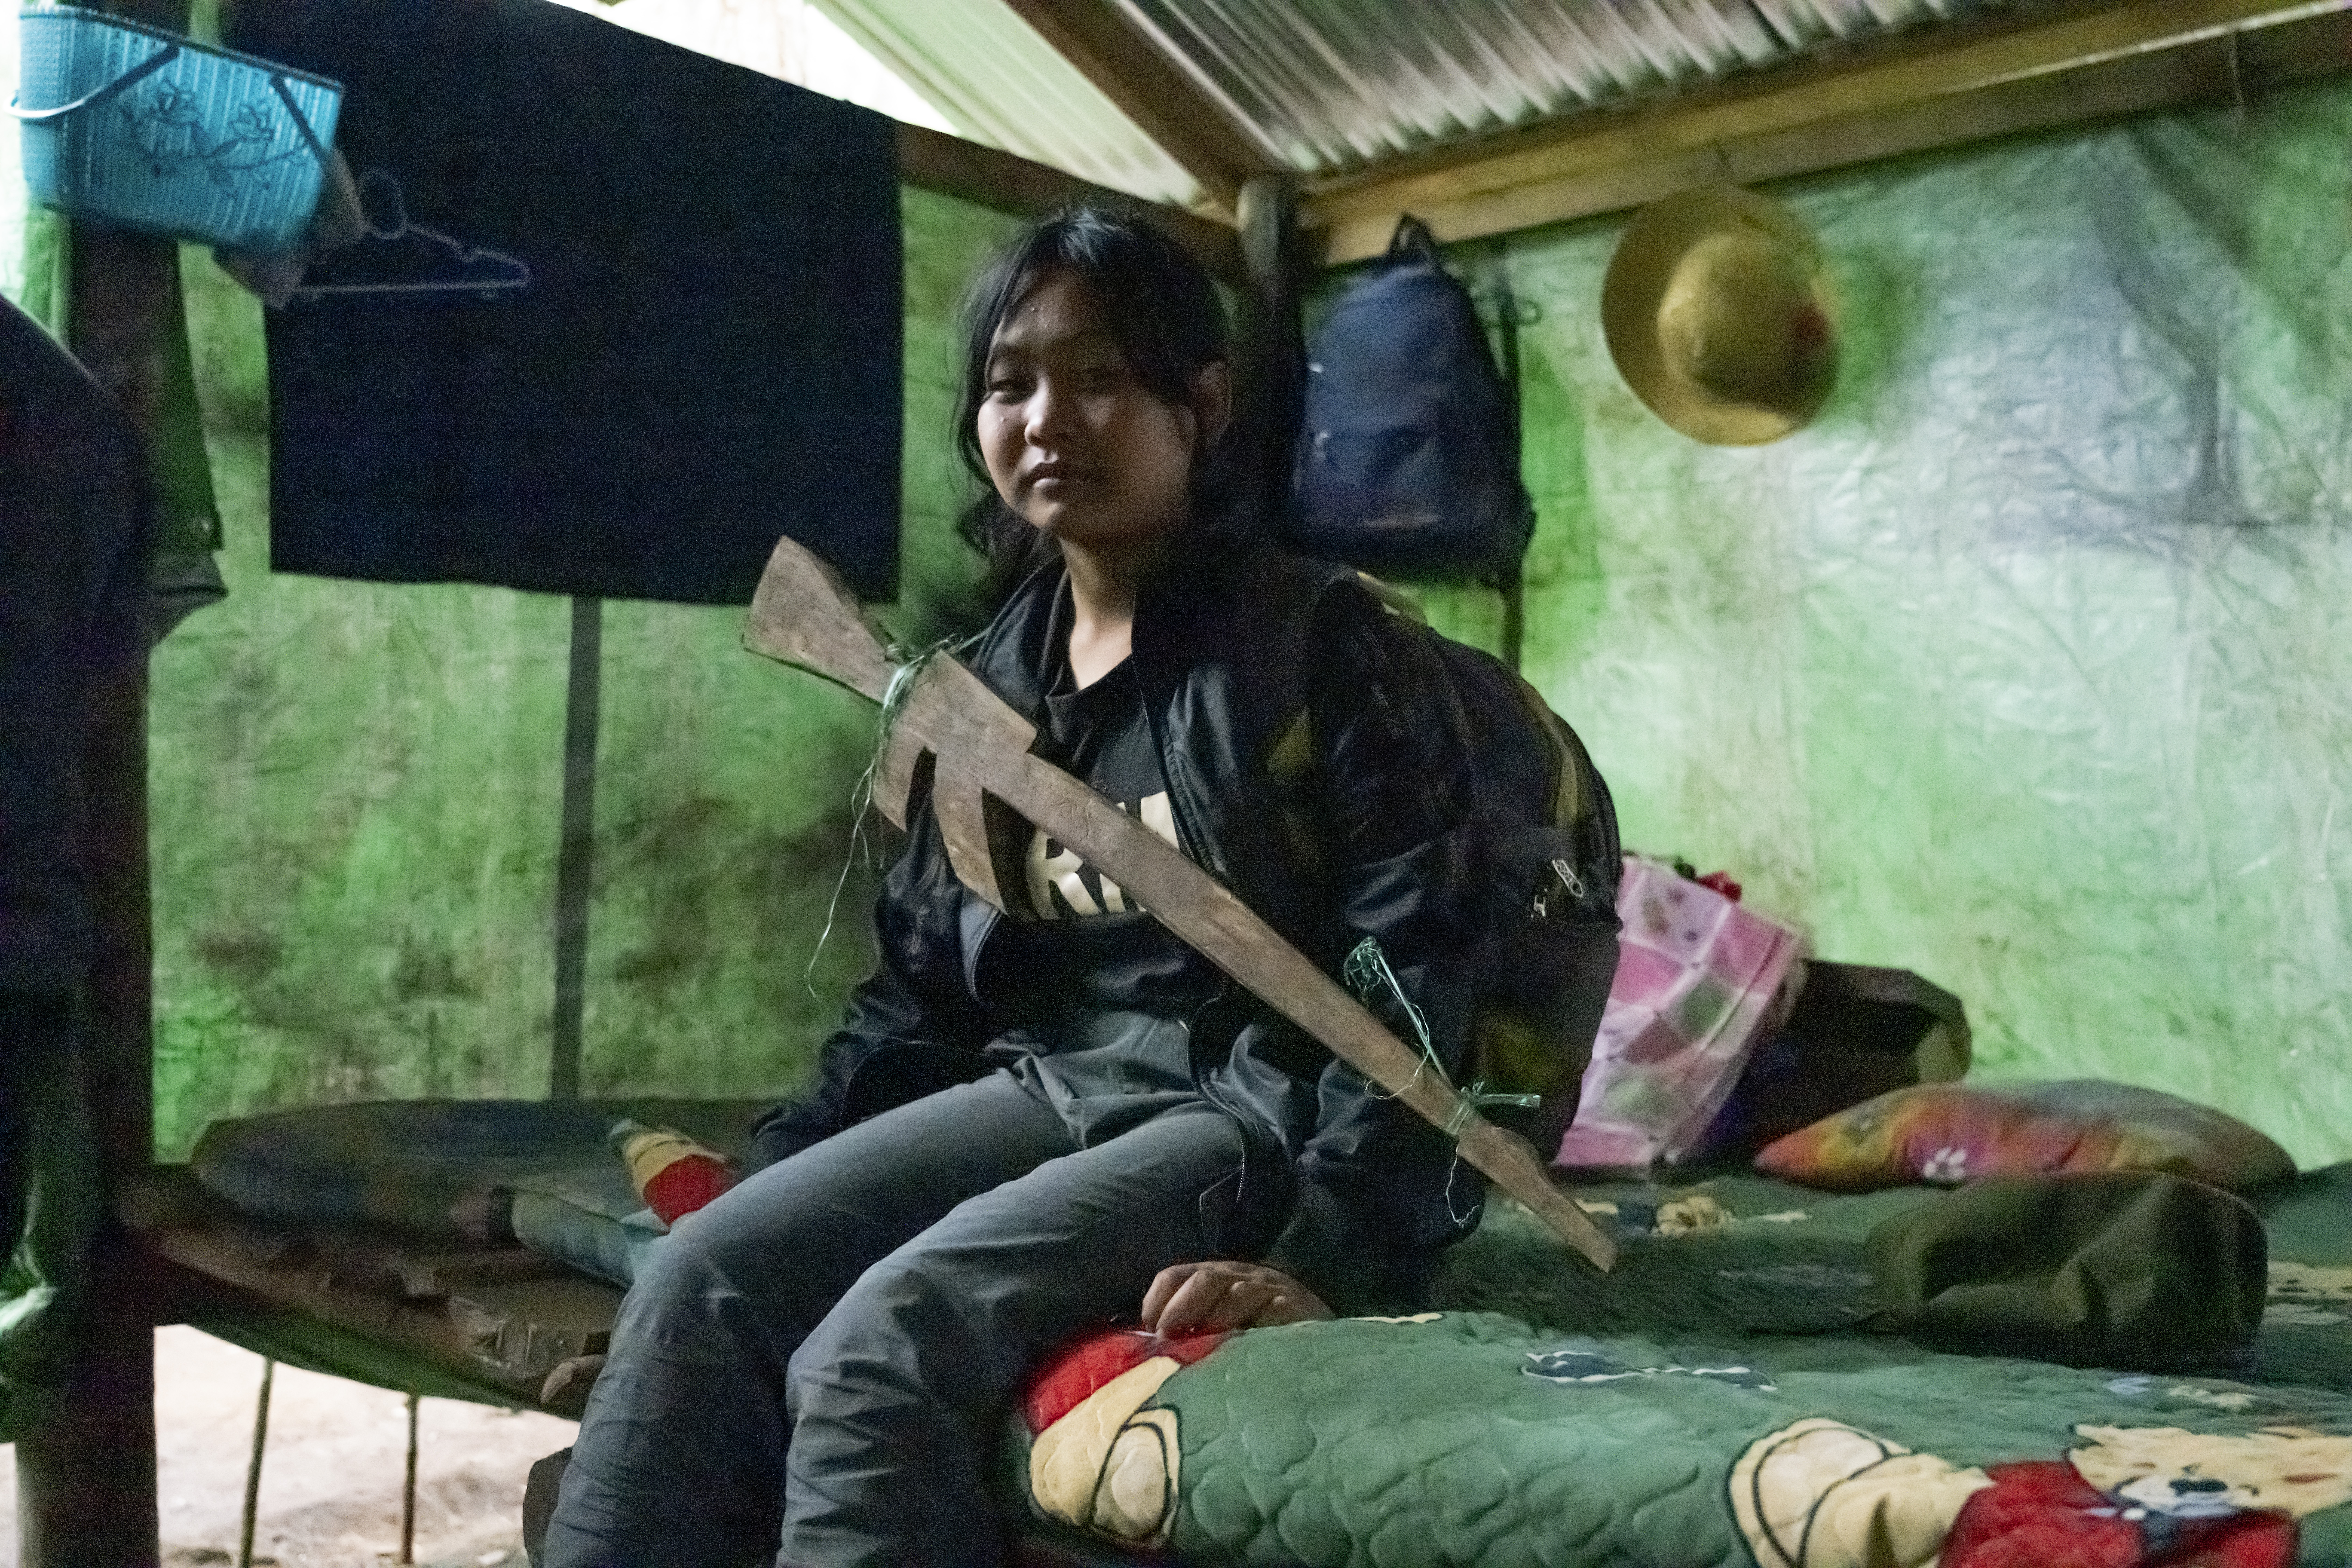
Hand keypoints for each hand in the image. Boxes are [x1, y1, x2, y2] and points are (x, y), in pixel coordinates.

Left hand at [1139, 1261, 1334, 1335]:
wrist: (1317, 1325)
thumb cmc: (1257, 1332)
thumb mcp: (1219, 1325)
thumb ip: (1189, 1330)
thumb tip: (1152, 1350)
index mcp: (1215, 1279)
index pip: (1176, 1276)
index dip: (1158, 1298)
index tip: (1149, 1327)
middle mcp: (1240, 1277)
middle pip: (1205, 1279)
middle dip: (1181, 1307)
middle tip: (1169, 1338)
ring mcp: (1271, 1291)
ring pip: (1238, 1292)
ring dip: (1217, 1316)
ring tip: (1206, 1345)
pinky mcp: (1298, 1308)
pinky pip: (1276, 1311)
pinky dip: (1259, 1325)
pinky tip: (1248, 1347)